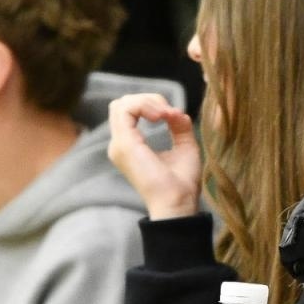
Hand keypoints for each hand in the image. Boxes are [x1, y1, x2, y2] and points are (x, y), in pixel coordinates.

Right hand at [107, 94, 200, 219]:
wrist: (178, 203)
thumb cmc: (182, 184)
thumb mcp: (184, 147)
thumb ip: (179, 126)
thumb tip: (177, 111)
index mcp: (129, 147)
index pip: (128, 112)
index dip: (150, 105)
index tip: (173, 116)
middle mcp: (119, 145)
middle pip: (122, 105)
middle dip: (148, 100)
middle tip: (169, 113)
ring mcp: (119, 145)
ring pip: (121, 104)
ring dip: (147, 102)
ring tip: (166, 114)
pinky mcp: (124, 144)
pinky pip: (126, 109)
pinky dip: (145, 105)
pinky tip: (162, 116)